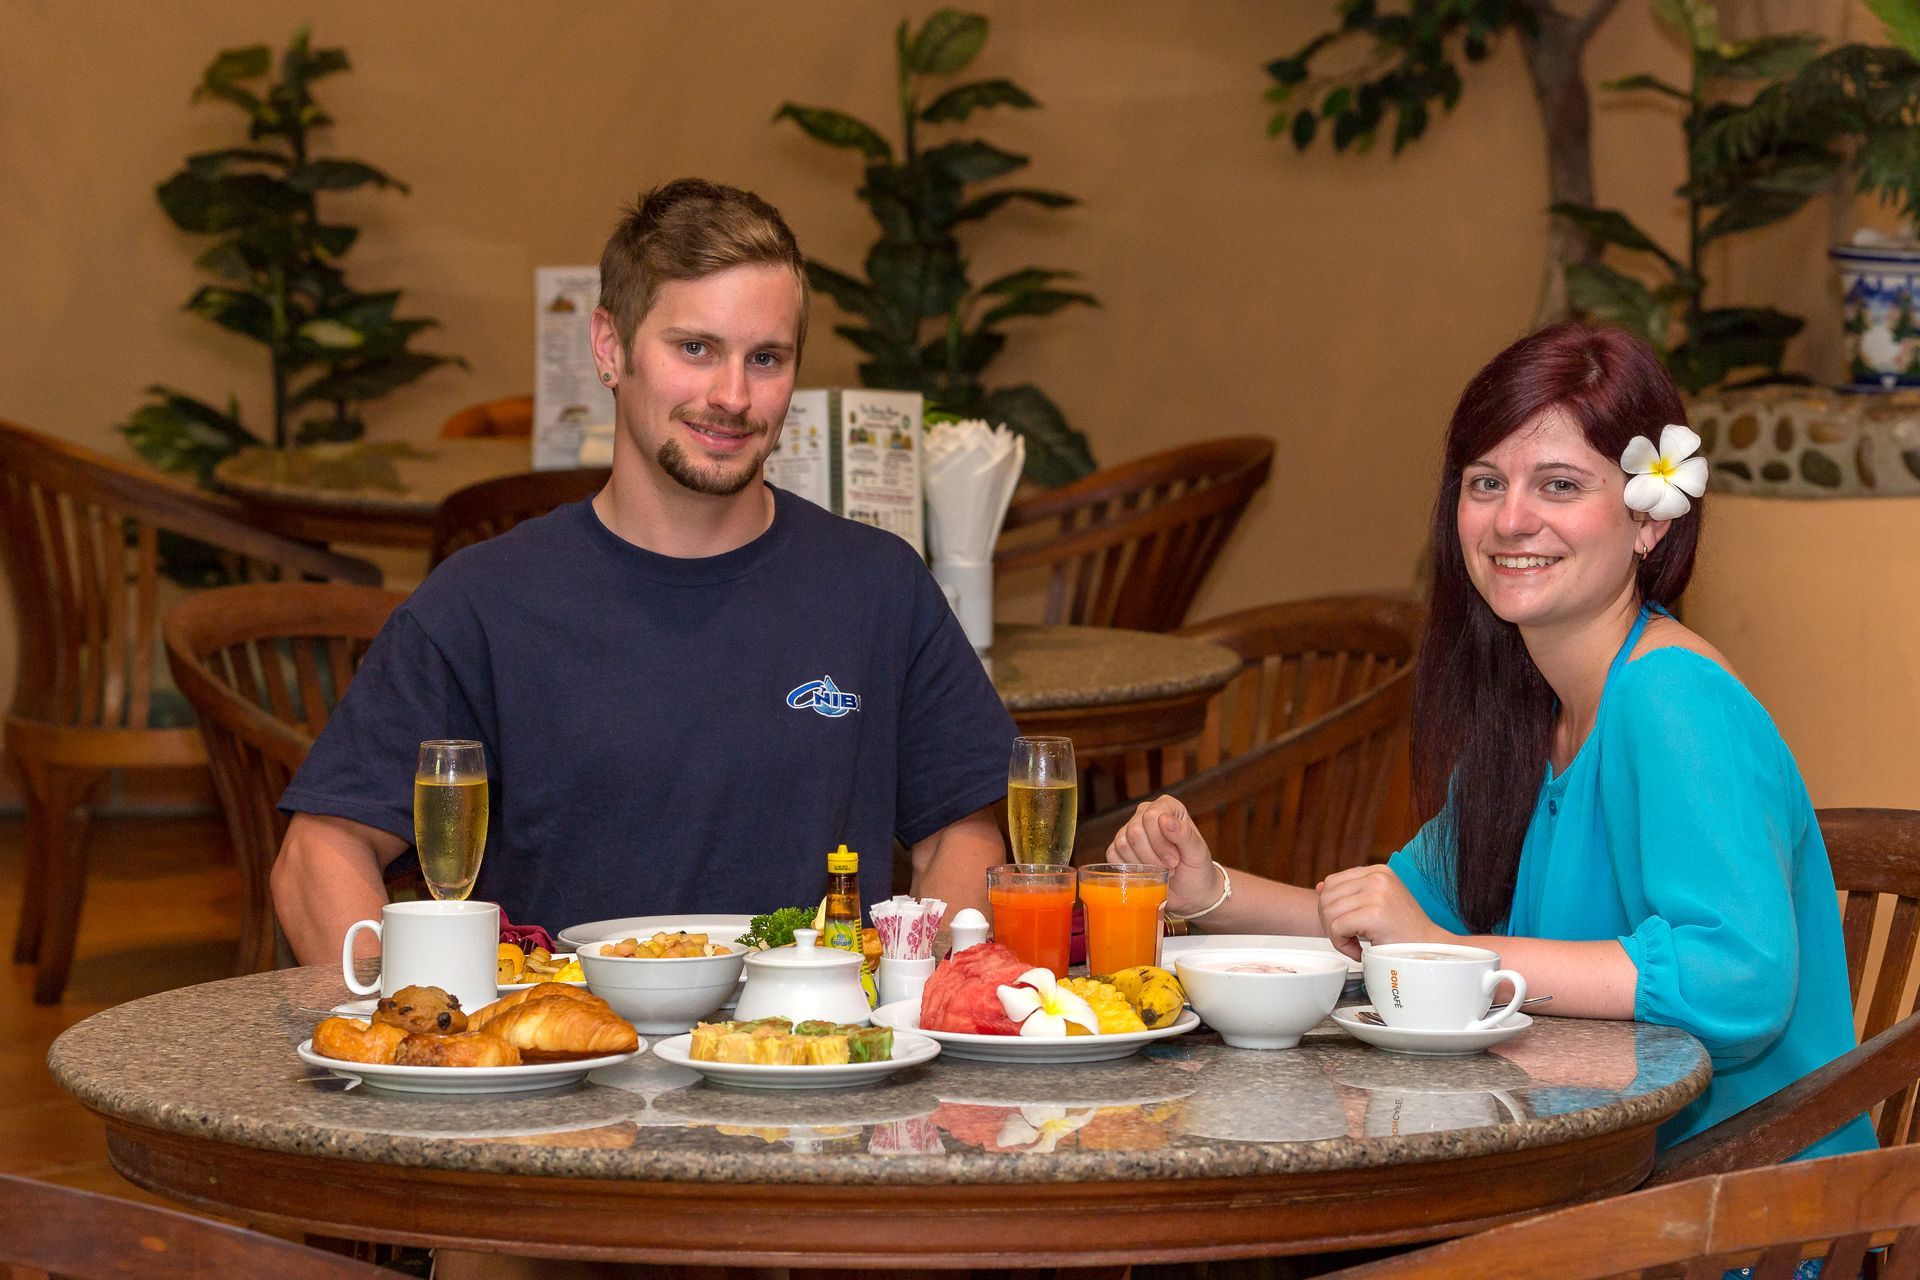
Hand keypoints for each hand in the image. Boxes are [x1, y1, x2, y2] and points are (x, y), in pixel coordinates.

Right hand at [1105, 796, 1218, 916]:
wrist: (1189, 892)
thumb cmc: (1197, 869)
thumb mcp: (1198, 853)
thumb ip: (1185, 835)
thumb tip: (1164, 819)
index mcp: (1167, 807)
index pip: (1152, 816)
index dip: (1160, 842)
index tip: (1174, 860)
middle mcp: (1145, 813)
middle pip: (1135, 830)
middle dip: (1152, 856)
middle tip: (1169, 868)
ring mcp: (1130, 830)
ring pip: (1122, 844)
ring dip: (1142, 864)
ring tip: (1160, 871)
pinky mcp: (1119, 848)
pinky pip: (1113, 854)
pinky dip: (1128, 869)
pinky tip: (1145, 873)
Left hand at [1316, 864, 1445, 960]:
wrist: (1431, 950)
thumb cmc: (1406, 932)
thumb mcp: (1379, 903)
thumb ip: (1352, 894)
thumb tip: (1319, 888)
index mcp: (1379, 871)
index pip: (1332, 882)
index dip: (1330, 907)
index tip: (1345, 925)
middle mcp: (1377, 877)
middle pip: (1326, 897)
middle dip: (1329, 923)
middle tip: (1346, 939)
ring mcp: (1376, 894)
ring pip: (1328, 912)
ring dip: (1336, 936)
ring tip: (1354, 946)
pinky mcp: (1374, 913)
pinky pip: (1337, 928)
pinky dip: (1342, 945)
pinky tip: (1358, 951)